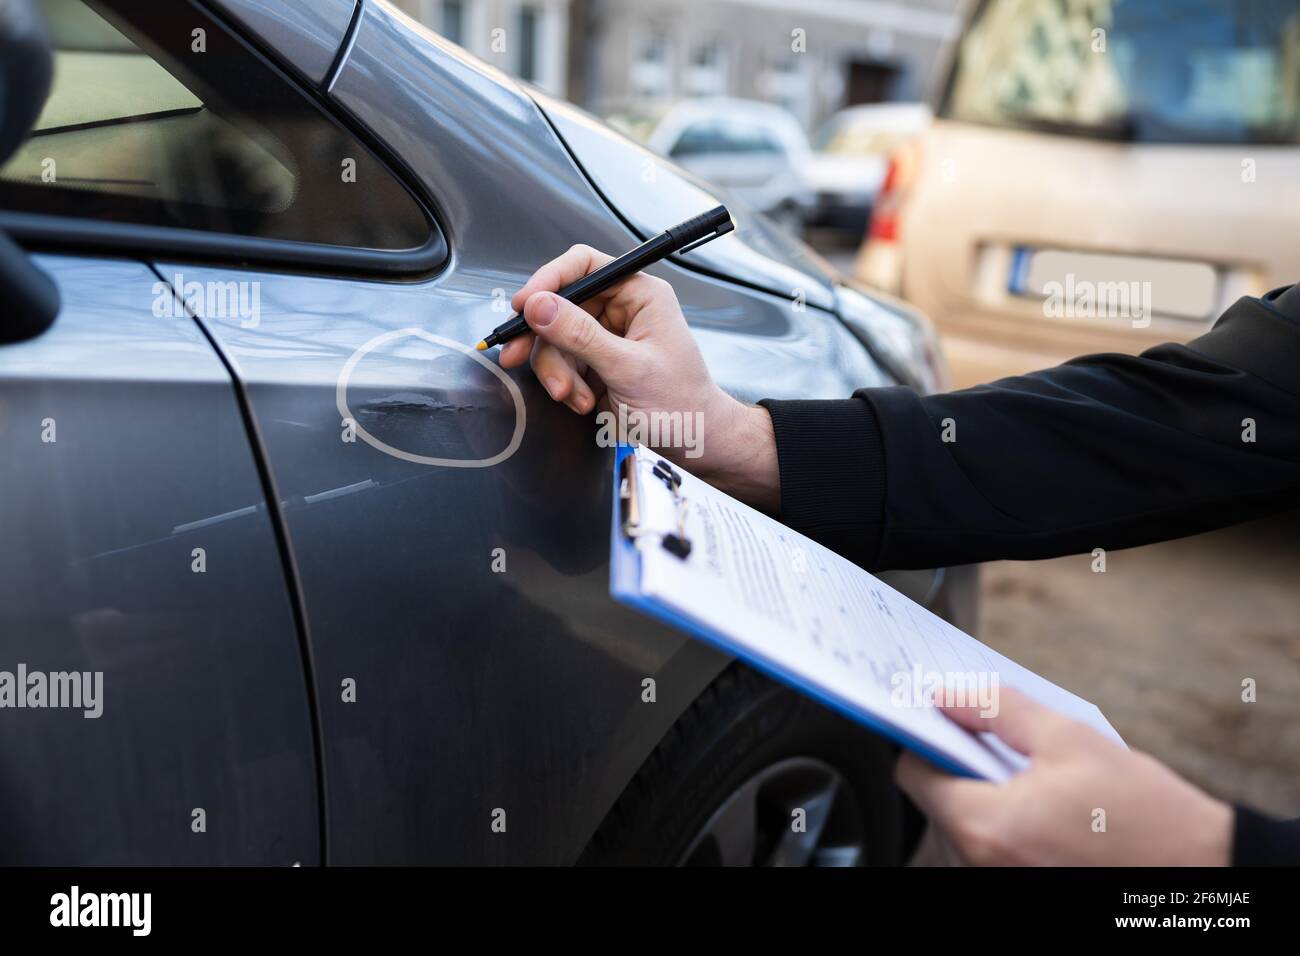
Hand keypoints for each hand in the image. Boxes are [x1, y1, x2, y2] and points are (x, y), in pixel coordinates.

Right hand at [498, 244, 778, 509]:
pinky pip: (562, 363)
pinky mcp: (597, 363)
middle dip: (545, 340)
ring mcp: (607, 337)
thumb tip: (539, 306)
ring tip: (575, 397)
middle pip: (561, 305)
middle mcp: (623, 309)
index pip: (584, 265)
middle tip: (516, 357)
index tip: (524, 306)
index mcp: (641, 294)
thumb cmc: (681, 406)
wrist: (694, 445)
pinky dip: (564, 384)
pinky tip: (583, 402)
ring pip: (555, 338)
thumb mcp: (627, 369)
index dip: (549, 280)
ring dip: (557, 371)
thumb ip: (581, 336)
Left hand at [896, 688, 1231, 865]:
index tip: (947, 716)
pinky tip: (1045, 801)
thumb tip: (945, 693)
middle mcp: (981, 862)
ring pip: (965, 823)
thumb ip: (995, 709)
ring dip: (985, 791)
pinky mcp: (1021, 887)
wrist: (1204, 872)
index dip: (925, 736)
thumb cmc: (1144, 811)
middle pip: (938, 799)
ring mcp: (999, 880)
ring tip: (1033, 770)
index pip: (913, 773)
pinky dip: (1006, 818)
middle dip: (959, 762)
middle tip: (996, 735)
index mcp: (985, 824)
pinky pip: (993, 845)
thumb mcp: (1070, 738)